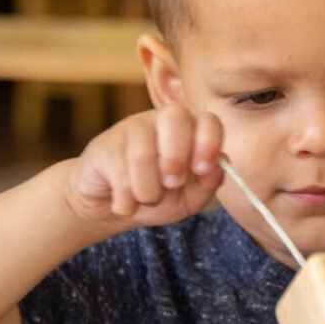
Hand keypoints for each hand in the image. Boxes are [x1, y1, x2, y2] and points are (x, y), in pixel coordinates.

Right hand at [65, 104, 224, 228]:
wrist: (110, 206)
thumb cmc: (155, 196)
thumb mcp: (188, 199)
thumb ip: (207, 185)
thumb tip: (218, 167)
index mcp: (190, 132)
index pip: (209, 121)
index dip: (209, 142)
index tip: (201, 170)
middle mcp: (162, 120)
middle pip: (176, 117)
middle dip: (177, 157)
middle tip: (171, 184)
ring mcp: (132, 128)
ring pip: (144, 152)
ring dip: (148, 190)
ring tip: (145, 199)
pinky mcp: (106, 144)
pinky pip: (119, 169)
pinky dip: (126, 198)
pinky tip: (124, 203)